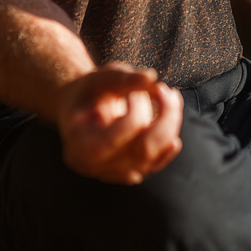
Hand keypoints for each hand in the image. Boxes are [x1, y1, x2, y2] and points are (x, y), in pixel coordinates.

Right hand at [54, 62, 183, 184]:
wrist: (78, 109)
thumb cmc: (86, 92)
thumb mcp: (98, 78)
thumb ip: (121, 78)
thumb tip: (151, 78)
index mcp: (80, 144)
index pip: (116, 139)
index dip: (136, 110)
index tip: (136, 90)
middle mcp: (96, 166)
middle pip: (143, 151)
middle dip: (163, 118)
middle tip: (163, 89)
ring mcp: (114, 172)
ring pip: (154, 157)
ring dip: (169, 124)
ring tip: (169, 96)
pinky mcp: (130, 170)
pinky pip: (155, 164)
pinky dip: (168, 142)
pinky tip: (172, 121)